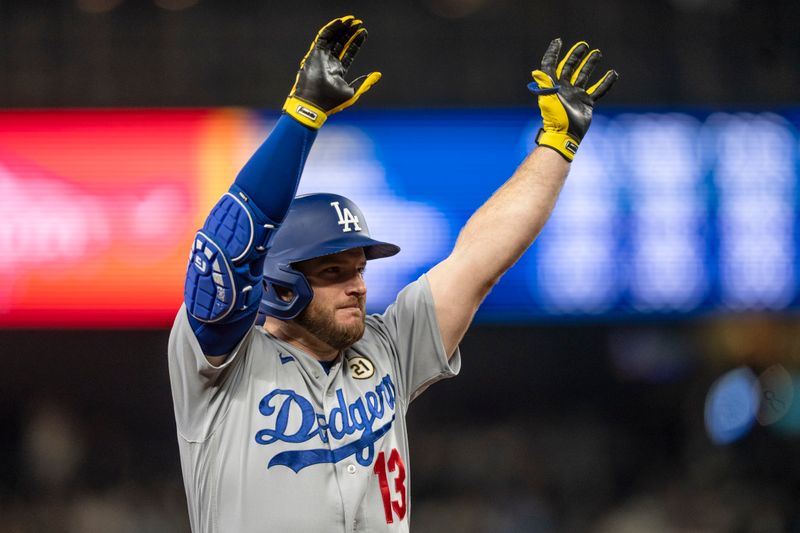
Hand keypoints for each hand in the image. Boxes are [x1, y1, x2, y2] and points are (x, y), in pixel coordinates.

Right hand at [283, 16, 380, 128]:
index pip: (349, 53)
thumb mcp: (353, 93)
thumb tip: (378, 74)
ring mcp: (322, 57)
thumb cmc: (332, 102)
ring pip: (332, 38)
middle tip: (358, 23)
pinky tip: (341, 22)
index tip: (363, 33)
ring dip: (342, 28)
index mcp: (337, 71)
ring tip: (352, 20)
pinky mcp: (315, 53)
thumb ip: (365, 83)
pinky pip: (323, 36)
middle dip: (349, 33)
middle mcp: (329, 62)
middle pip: (341, 43)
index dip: (356, 43)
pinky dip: (332, 28)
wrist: (315, 104)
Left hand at [528, 39, 618, 160]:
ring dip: (590, 64)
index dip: (553, 53)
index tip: (558, 41)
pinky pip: (598, 90)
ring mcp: (576, 95)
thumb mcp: (548, 98)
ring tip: (597, 53)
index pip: (551, 65)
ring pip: (584, 75)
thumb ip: (544, 83)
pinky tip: (613, 73)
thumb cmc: (555, 117)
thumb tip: (536, 71)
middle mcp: (564, 88)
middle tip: (584, 45)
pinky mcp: (586, 102)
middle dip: (576, 56)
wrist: (566, 134)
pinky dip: (605, 82)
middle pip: (570, 67)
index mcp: (553, 85)